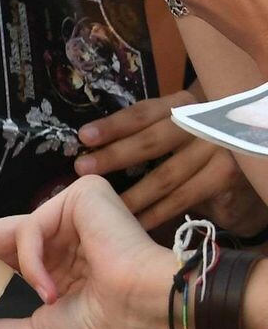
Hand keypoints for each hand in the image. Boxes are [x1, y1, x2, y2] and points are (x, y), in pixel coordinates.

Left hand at [0, 175, 177, 328]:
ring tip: (50, 297)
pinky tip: (55, 286)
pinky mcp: (77, 197)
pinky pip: (28, 228)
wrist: (152, 315)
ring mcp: (65, 216)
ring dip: (10, 269)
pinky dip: (34, 261)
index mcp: (48, 269)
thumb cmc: (108, 328)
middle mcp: (53, 239)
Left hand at [75, 90, 267, 232]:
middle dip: (115, 156)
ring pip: (166, 175)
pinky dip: (157, 213)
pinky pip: (183, 198)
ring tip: (103, 206)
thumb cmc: (193, 153)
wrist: (245, 175)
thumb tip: (89, 152)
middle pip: (152, 141)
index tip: (83, 137)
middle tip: (83, 170)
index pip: (143, 113)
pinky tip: (135, 223)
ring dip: (131, 194)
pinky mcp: (226, 176)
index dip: (113, 125)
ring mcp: (218, 149)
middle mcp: (202, 122)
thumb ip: (141, 136)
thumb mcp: (169, 137)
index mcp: (181, 106)